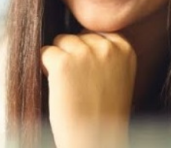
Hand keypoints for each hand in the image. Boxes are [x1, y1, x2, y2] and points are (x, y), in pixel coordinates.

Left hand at [41, 33, 136, 147]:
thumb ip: (106, 55)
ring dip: (59, 60)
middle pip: (78, 36)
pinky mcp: (63, 63)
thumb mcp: (117, 77)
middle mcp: (107, 48)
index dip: (87, 53)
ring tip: (69, 87)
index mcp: (125, 50)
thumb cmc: (103, 115)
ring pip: (61, 41)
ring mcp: (85, 53)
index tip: (90, 76)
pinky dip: (45, 68)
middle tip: (78, 84)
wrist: (96, 143)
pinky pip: (45, 52)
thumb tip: (80, 36)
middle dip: (73, 54)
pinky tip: (57, 87)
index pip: (96, 33)